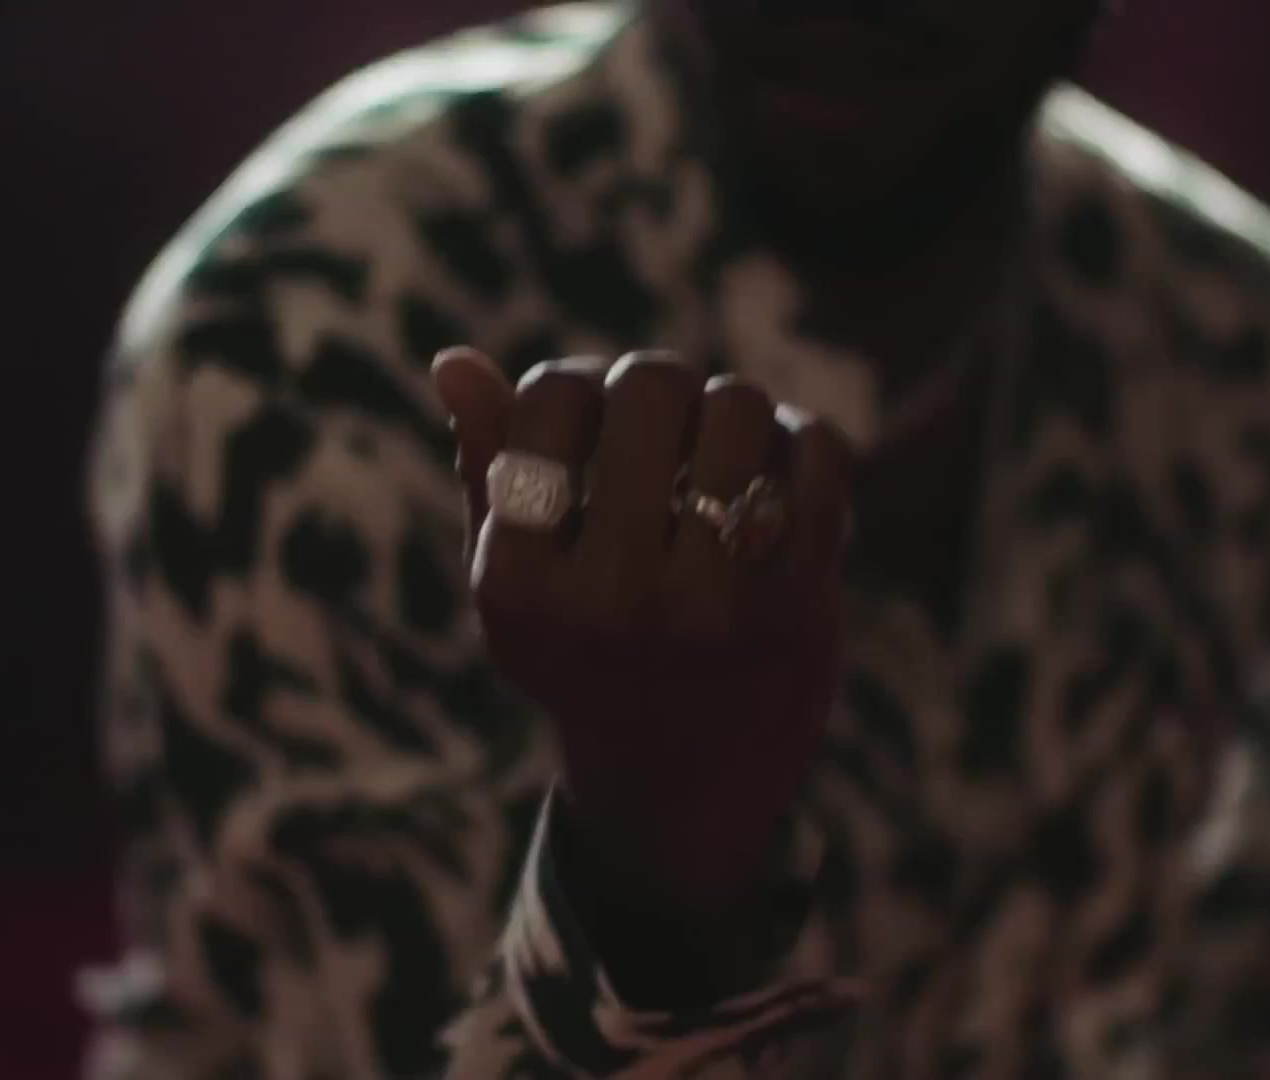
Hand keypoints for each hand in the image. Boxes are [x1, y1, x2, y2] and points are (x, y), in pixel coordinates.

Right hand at [432, 346, 852, 917]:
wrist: (687, 785)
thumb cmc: (589, 653)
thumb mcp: (518, 580)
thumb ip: (488, 469)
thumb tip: (453, 362)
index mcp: (520, 586)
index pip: (554, 396)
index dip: (578, 386)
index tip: (591, 425)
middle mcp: (612, 599)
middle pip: (651, 386)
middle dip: (660, 387)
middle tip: (666, 423)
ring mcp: (712, 607)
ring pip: (738, 405)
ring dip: (733, 410)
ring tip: (720, 452)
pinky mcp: (796, 610)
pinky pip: (817, 451)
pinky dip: (800, 443)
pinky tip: (775, 476)